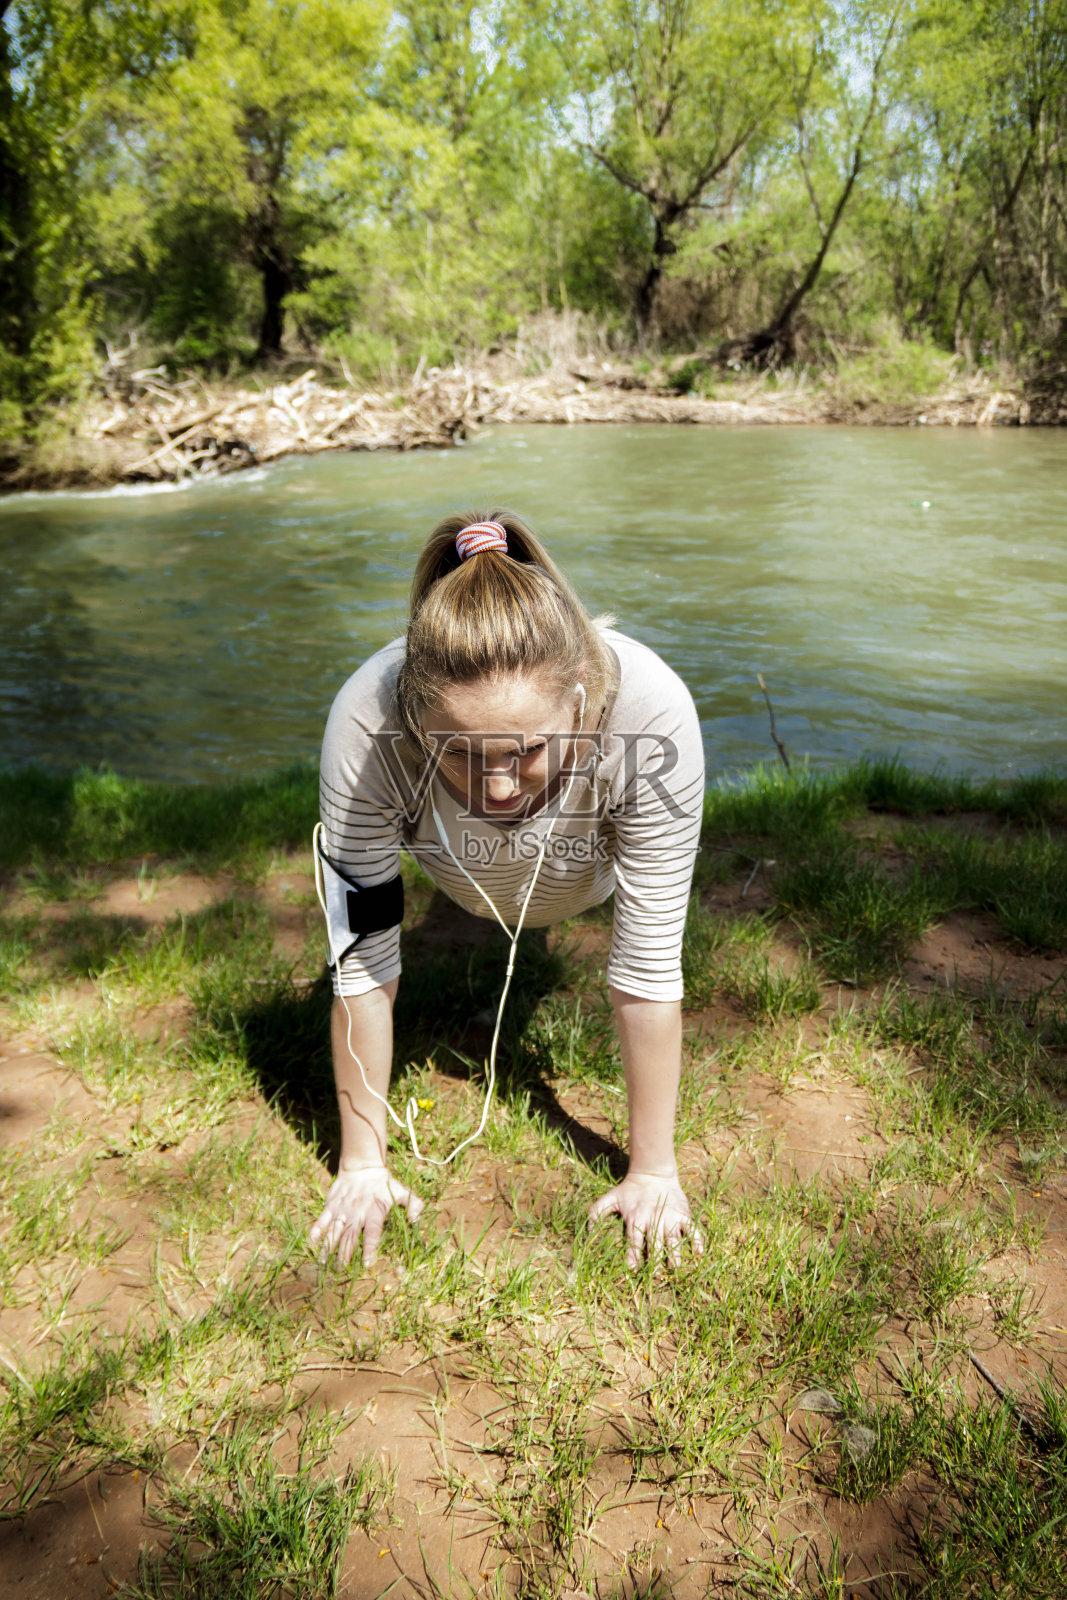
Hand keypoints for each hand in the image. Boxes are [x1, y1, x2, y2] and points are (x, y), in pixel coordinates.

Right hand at [309, 1164, 423, 1267]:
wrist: (362, 1165)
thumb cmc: (383, 1183)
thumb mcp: (401, 1191)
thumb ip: (413, 1204)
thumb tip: (416, 1220)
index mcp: (374, 1211)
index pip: (372, 1232)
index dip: (370, 1247)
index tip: (368, 1262)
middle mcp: (356, 1212)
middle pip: (350, 1235)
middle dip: (345, 1253)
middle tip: (341, 1269)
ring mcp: (342, 1209)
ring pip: (334, 1230)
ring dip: (328, 1247)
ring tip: (324, 1263)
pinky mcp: (331, 1206)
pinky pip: (321, 1220)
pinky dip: (316, 1232)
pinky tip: (311, 1244)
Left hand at [587, 1171, 702, 1269]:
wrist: (652, 1173)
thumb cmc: (629, 1190)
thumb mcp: (610, 1198)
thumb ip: (596, 1212)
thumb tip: (587, 1231)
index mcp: (636, 1218)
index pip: (633, 1241)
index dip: (633, 1256)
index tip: (633, 1269)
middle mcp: (653, 1219)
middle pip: (655, 1243)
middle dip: (656, 1260)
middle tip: (656, 1276)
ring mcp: (670, 1217)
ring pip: (674, 1238)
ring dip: (675, 1253)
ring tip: (676, 1267)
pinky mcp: (683, 1214)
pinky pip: (693, 1229)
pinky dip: (697, 1241)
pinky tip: (699, 1253)